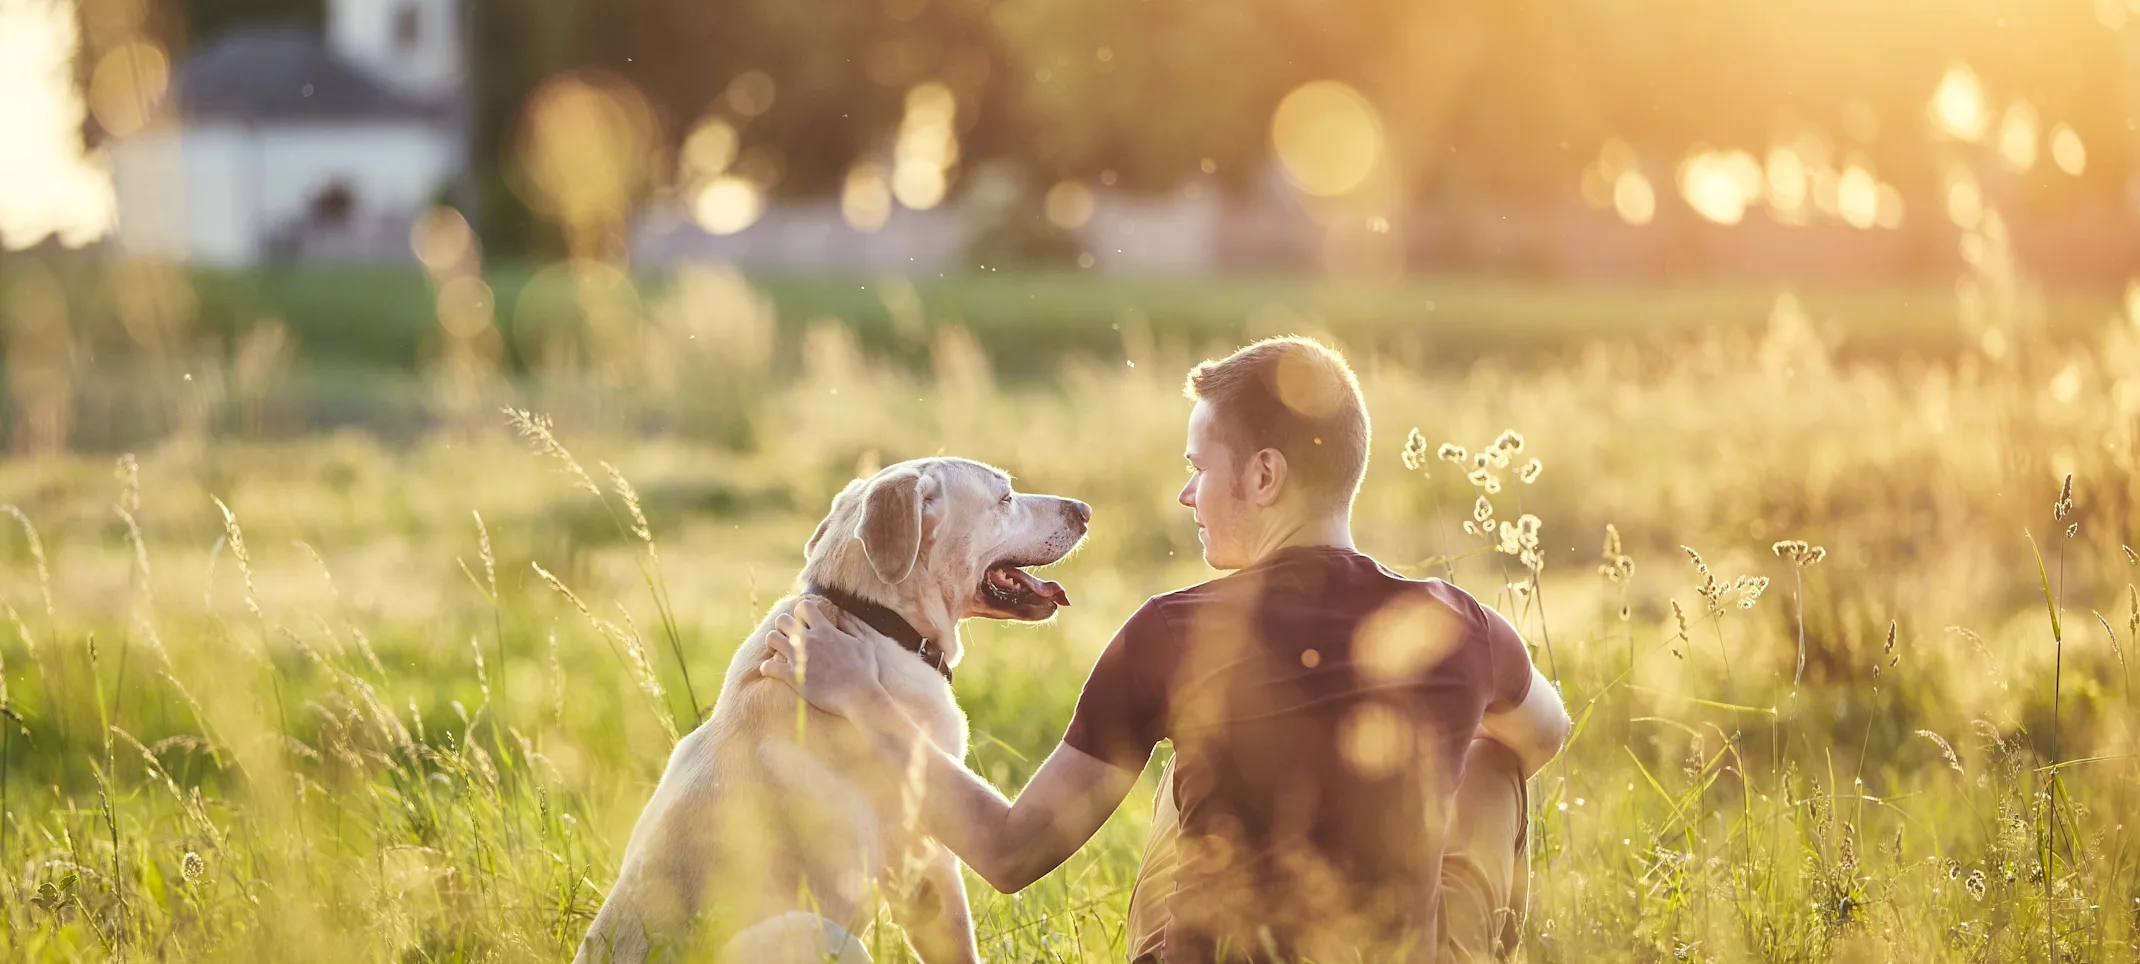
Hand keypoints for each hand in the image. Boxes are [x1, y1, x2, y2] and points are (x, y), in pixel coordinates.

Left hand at [760, 599, 889, 719]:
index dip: (801, 612)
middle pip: (782, 620)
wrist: (858, 696)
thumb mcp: (864, 643)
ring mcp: (798, 657)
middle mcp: (809, 640)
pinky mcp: (792, 676)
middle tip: (789, 637)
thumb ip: (850, 627)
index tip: (805, 622)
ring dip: (773, 644)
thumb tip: (840, 616)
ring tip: (779, 652)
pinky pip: (768, 666)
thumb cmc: (864, 671)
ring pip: (771, 639)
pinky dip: (767, 668)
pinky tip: (774, 671)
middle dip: (783, 626)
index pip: (803, 606)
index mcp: (825, 630)